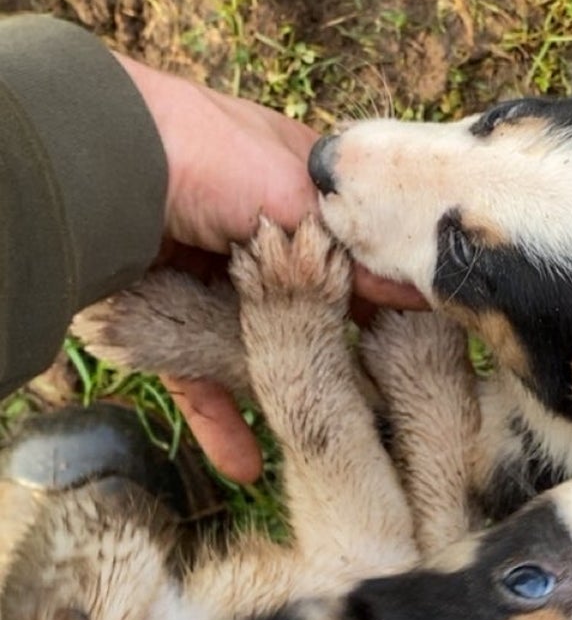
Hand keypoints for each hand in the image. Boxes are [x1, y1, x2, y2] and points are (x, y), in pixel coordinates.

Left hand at [116, 57, 423, 481]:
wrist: (102, 168)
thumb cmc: (208, 156)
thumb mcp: (298, 194)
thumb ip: (353, 250)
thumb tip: (423, 296)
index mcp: (296, 187)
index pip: (354, 246)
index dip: (384, 291)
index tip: (421, 339)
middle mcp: (255, 232)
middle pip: (308, 302)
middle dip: (341, 350)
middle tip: (385, 403)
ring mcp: (208, 278)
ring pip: (257, 347)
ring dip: (289, 389)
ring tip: (330, 438)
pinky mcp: (163, 320)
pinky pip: (198, 379)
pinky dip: (222, 420)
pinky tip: (249, 463)